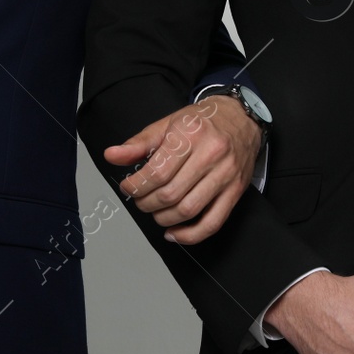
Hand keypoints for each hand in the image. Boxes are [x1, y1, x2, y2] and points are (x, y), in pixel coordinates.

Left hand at [104, 95, 262, 244]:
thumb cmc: (203, 121)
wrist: (241, 118)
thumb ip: (139, 143)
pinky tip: (174, 233)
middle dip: (147, 203)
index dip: (136, 186)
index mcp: (190, 134)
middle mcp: (211, 154)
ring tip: (155, 212)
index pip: (157, 172)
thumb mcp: (167, 124)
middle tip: (140, 200)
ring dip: (164, 218)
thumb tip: (112, 155)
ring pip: (188, 210)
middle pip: (170, 194)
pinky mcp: (235, 191)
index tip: (128, 187)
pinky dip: (190, 235)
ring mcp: (226, 175)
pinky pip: (212, 223)